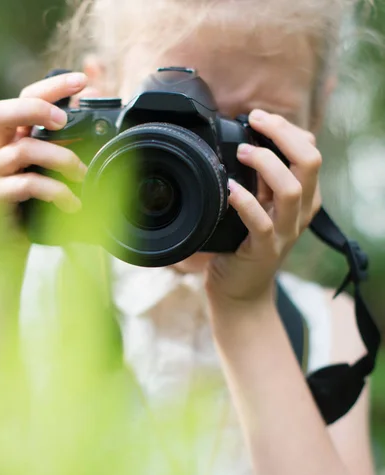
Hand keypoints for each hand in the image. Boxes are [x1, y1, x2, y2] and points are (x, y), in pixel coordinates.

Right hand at [0, 72, 88, 256]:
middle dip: (36, 109)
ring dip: (61, 159)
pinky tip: (73, 204)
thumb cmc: (30, 208)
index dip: (52, 87)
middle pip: (1, 112)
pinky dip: (56, 192)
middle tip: (64, 120)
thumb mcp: (48, 175)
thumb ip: (65, 152)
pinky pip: (26, 185)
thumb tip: (100, 131)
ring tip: (84, 175)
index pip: (25, 98)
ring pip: (22, 150)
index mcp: (11, 138)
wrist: (5, 248)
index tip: (83, 80)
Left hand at [205, 109, 321, 311]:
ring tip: (242, 152)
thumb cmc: (244, 243)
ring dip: (266, 164)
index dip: (287, 130)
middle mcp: (301, 212)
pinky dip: (245, 201)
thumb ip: (259, 180)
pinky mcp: (265, 250)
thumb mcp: (259, 205)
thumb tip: (244, 141)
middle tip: (255, 121)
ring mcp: (285, 232)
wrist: (240, 290)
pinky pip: (260, 222)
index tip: (258, 118)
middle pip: (309, 162)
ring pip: (291, 189)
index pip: (309, 152)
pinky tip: (230, 189)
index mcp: (304, 197)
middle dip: (283, 134)